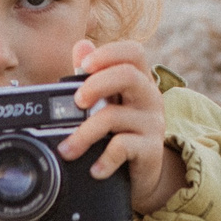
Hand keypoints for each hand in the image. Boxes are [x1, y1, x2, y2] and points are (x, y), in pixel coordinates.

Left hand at [57, 39, 186, 215]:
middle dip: (96, 84)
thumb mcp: (107, 102)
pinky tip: (94, 170)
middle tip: (77, 101)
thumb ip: (92, 75)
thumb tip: (81, 46)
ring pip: (115, 116)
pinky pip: (123, 148)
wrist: (143, 175)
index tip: (85, 65)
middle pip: (128, 75)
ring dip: (84, 133)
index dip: (108, 53)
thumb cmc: (121, 132)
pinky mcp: (151, 149)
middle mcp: (149, 97)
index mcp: (139, 80)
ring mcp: (152, 123)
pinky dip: (104, 160)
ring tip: (67, 149)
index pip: (133, 52)